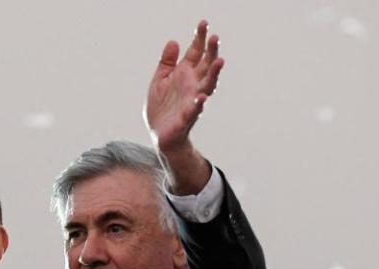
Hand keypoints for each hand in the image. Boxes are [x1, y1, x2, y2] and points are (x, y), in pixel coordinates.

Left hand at [144, 20, 223, 154]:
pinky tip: (201, 98)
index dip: (199, 39)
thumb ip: (167, 62)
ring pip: (207, 85)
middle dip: (211, 52)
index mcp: (185, 74)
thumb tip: (173, 41)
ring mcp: (192, 100)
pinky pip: (194, 110)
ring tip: (219, 61)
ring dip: (214, 74)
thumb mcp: (160, 80)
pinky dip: (198, 104)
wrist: (159, 135)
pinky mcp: (187, 117)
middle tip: (215, 37)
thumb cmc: (162, 107)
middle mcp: (192, 85)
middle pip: (206, 66)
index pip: (196, 53)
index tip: (203, 23)